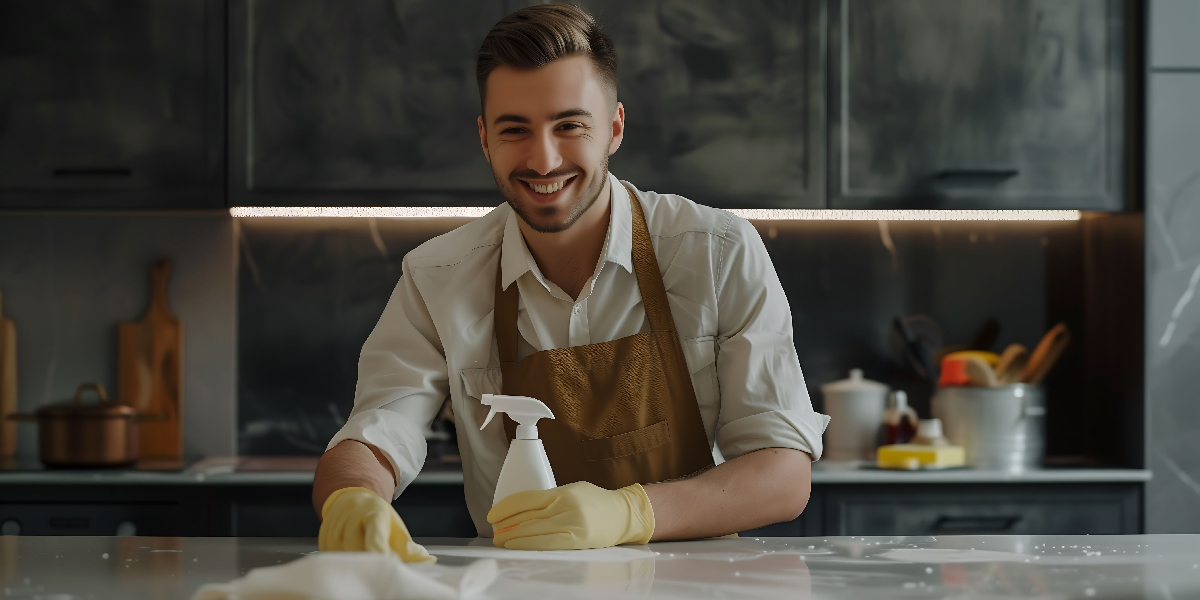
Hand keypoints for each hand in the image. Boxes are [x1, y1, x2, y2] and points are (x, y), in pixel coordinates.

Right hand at [318, 487, 433, 561]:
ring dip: (352, 563)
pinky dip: (339, 561)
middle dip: (365, 560)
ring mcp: (336, 524)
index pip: (375, 535)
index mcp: (375, 513)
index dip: (378, 552)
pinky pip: (329, 554)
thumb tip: (428, 561)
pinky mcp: (324, 533)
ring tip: (363, 564)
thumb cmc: (377, 516)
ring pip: (340, 553)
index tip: (385, 564)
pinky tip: (349, 560)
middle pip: (356, 548)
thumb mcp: (395, 528)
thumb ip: (409, 548)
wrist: (352, 497)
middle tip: (375, 570)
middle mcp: (353, 515)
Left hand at [487, 481, 654, 549]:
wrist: (624, 514)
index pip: (525, 499)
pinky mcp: (576, 540)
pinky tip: (517, 546)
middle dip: (505, 526)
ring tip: (500, 541)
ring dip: (512, 537)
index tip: (493, 515)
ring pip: (533, 531)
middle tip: (494, 532)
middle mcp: (565, 507)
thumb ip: (550, 498)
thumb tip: (523, 509)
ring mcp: (571, 524)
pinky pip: (546, 544)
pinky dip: (528, 545)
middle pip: (526, 517)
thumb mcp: (572, 490)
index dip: (505, 508)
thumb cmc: (597, 502)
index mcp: (562, 492)